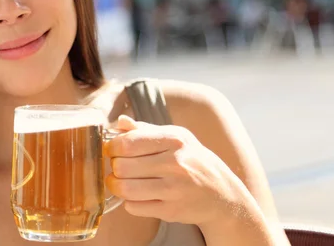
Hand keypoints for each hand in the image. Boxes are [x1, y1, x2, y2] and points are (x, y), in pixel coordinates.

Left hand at [105, 115, 255, 226]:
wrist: (221, 193)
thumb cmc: (192, 160)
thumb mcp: (175, 138)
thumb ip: (145, 130)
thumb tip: (119, 122)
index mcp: (174, 140)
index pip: (128, 143)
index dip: (112, 147)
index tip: (112, 150)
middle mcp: (176, 163)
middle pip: (123, 166)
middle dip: (114, 167)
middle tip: (117, 167)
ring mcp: (174, 189)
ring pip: (125, 189)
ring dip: (116, 186)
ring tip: (119, 182)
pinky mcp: (172, 211)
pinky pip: (134, 207)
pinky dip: (129, 202)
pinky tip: (136, 195)